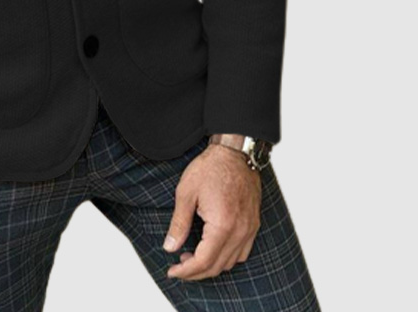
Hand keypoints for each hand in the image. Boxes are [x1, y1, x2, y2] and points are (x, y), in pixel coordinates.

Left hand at [163, 142, 261, 280]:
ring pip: (231, 262)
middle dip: (196, 272)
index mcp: (222, 225)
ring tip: (192, 255)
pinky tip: (212, 248)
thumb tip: (170, 247)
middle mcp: (240, 231)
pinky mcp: (253, 224)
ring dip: (211, 265)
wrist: (234, 152)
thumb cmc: (210, 168)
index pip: (204, 261)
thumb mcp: (186, 193)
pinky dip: (226, 257)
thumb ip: (178, 223)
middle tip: (178, 265)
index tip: (172, 271)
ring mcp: (250, 229)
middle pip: (217, 266)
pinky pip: (242, 252)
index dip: (186, 272)